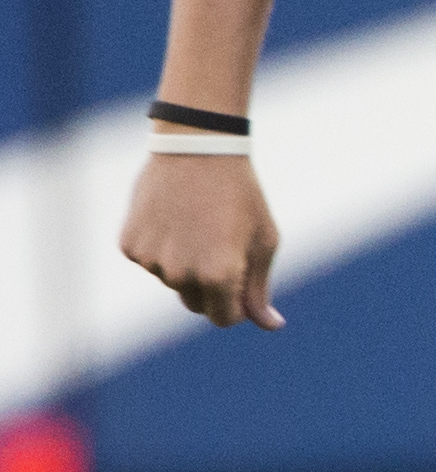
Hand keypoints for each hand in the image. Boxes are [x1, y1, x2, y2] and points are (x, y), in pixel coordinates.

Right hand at [120, 157, 284, 328]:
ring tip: (196, 224)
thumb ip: (260, 288)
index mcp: (218, 277)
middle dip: (210, 286)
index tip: (239, 283)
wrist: (197, 146)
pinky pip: (149, 261)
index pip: (224, 318)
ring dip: (184, 264)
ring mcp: (151, 261)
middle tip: (218, 245)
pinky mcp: (130, 246)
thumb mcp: (262, 240)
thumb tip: (270, 324)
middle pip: (196, 304)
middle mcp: (181, 274)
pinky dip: (160, 247)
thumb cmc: (240, 194)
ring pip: (172, 282)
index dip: (235, 305)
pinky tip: (172, 218)